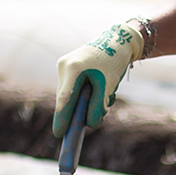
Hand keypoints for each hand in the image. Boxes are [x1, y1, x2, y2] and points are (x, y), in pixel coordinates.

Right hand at [53, 21, 145, 135]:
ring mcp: (65, 66)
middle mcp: (64, 66)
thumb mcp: (108, 86)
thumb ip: (97, 106)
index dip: (61, 118)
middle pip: (66, 99)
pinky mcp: (69, 68)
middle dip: (77, 113)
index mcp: (72, 68)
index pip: (64, 99)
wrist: (116, 40)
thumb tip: (89, 124)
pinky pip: (74, 89)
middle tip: (81, 128)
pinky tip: (102, 91)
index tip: (59, 134)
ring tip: (107, 96)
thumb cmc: (113, 61)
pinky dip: (86, 95)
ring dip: (86, 103)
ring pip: (71, 95)